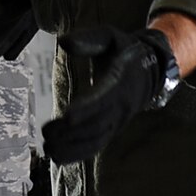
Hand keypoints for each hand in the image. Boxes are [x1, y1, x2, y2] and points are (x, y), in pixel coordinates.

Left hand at [41, 26, 177, 163]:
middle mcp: (121, 105)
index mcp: (121, 80)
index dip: (87, 108)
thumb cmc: (123, 50)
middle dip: (72, 132)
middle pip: (98, 123)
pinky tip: (58, 158)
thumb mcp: (109, 37)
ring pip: (97, 139)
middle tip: (46, 133)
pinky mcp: (112, 129)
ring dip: (72, 147)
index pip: (104, 97)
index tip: (67, 116)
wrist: (149, 70)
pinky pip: (97, 145)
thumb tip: (63, 42)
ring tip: (48, 149)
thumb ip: (88, 39)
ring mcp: (118, 120)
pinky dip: (78, 154)